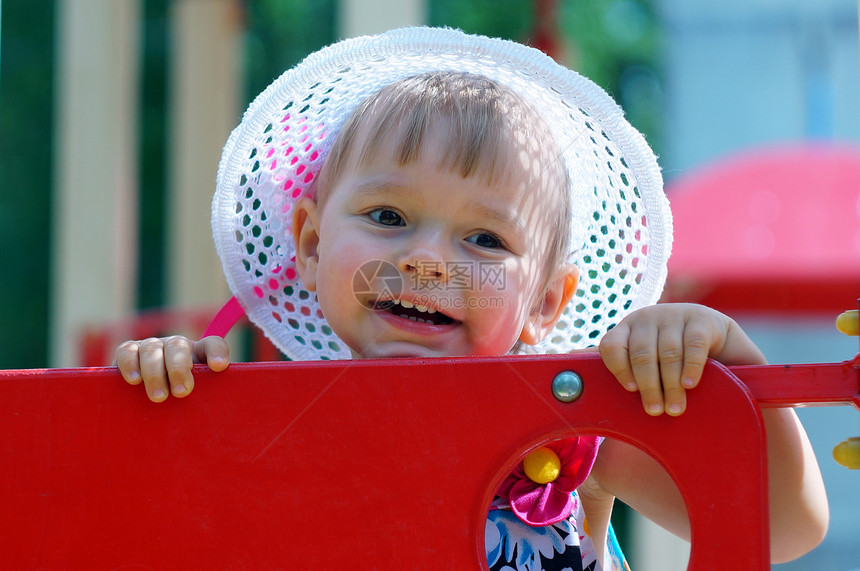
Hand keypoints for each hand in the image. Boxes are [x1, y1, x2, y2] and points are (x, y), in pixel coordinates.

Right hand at [115, 335, 229, 401]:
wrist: (143, 402)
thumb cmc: (178, 403)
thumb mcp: (194, 399)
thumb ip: (204, 399)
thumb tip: (212, 417)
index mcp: (198, 353)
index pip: (212, 345)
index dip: (217, 352)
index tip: (219, 367)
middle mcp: (175, 346)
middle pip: (178, 346)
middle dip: (179, 369)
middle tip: (182, 392)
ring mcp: (152, 346)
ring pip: (152, 349)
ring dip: (155, 372)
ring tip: (159, 397)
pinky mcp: (128, 351)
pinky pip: (126, 351)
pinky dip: (130, 364)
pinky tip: (134, 381)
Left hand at [598, 303, 764, 415]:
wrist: (726, 348)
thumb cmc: (679, 364)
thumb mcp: (651, 364)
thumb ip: (622, 367)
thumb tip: (574, 373)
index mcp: (629, 329)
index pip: (612, 345)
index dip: (618, 369)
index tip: (630, 390)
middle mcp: (649, 317)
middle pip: (641, 354)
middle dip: (649, 386)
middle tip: (656, 411)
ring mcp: (676, 314)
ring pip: (667, 353)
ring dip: (671, 384)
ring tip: (675, 408)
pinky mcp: (703, 319)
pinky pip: (693, 345)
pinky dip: (690, 367)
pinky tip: (690, 384)